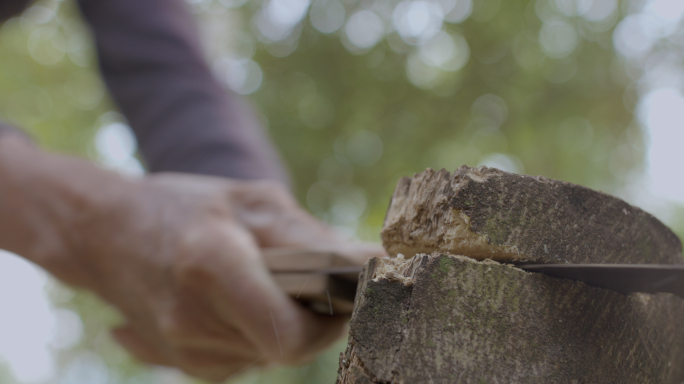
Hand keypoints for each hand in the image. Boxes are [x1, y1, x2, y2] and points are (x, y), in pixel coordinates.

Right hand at [54, 174, 384, 381]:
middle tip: (314, 280)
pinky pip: (246, 358)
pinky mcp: (183, 364)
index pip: (289, 333)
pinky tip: (240, 298)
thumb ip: (312, 238)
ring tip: (266, 281)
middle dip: (316, 318)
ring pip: (271, 356)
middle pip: (289, 348)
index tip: (348, 293)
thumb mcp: (251, 202)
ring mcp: (184, 351)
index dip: (331, 319)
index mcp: (211, 266)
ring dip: (286, 323)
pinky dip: (258, 332)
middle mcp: (193, 320)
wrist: (102, 232)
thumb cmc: (182, 206)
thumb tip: (374, 264)